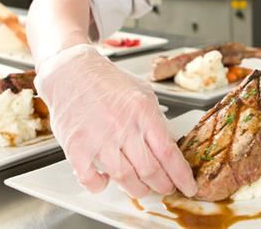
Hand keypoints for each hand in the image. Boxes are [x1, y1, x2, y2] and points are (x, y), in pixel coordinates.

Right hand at [35, 45, 196, 197]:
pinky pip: (91, 179)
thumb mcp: (143, 94)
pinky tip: (106, 181)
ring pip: (125, 179)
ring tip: (141, 188)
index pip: (168, 153)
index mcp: (143, 112)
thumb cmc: (107, 82)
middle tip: (165, 188)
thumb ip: (156, 121)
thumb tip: (171, 147)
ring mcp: (99, 138)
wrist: (72, 72)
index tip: (188, 187)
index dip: (181, 176)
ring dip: (137, 189)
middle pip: (150, 170)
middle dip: (163, 185)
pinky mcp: (76, 147)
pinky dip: (100, 186)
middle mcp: (122, 126)